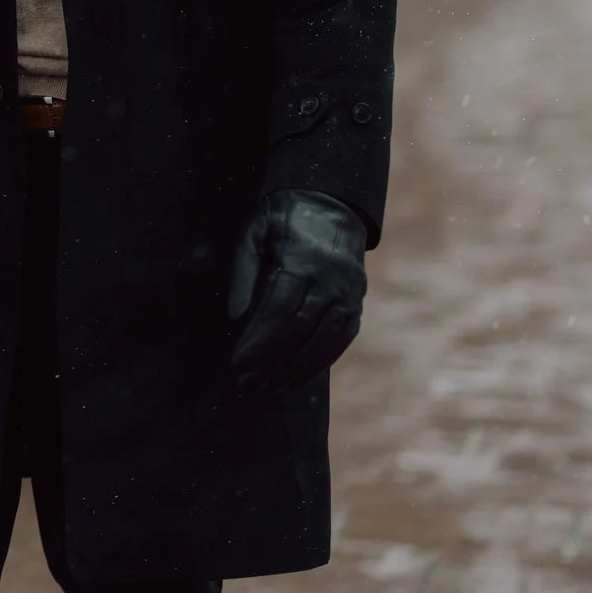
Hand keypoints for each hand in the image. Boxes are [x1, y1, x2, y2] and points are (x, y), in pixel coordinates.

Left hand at [227, 189, 367, 392]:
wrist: (332, 204)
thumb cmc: (283, 217)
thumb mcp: (254, 231)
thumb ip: (243, 272)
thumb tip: (235, 318)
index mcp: (302, 260)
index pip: (278, 311)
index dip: (258, 342)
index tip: (237, 364)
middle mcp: (330, 282)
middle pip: (299, 332)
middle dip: (271, 362)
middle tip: (246, 384)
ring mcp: (348, 296)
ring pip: (322, 342)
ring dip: (294, 370)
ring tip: (268, 388)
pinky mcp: (356, 306)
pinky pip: (339, 342)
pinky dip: (317, 364)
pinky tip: (296, 377)